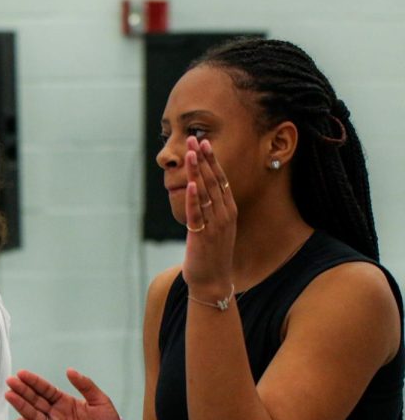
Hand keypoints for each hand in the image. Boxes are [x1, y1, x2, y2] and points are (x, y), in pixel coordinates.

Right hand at [5, 368, 123, 419]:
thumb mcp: (100, 400)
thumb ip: (85, 385)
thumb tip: (69, 370)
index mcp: (64, 402)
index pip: (45, 390)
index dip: (33, 382)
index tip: (21, 374)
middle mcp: (55, 414)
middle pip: (35, 401)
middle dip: (22, 391)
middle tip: (10, 382)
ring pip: (33, 416)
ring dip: (21, 407)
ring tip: (9, 396)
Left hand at [181, 137, 235, 296]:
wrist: (212, 281)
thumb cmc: (210, 253)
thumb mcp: (214, 226)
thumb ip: (209, 209)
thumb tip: (198, 191)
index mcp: (229, 210)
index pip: (221, 179)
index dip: (212, 160)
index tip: (203, 142)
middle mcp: (225, 214)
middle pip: (214, 180)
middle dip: (204, 159)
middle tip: (195, 139)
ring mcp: (215, 225)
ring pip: (206, 193)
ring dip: (197, 172)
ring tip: (190, 153)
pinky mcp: (202, 236)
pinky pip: (198, 214)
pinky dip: (194, 199)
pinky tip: (191, 185)